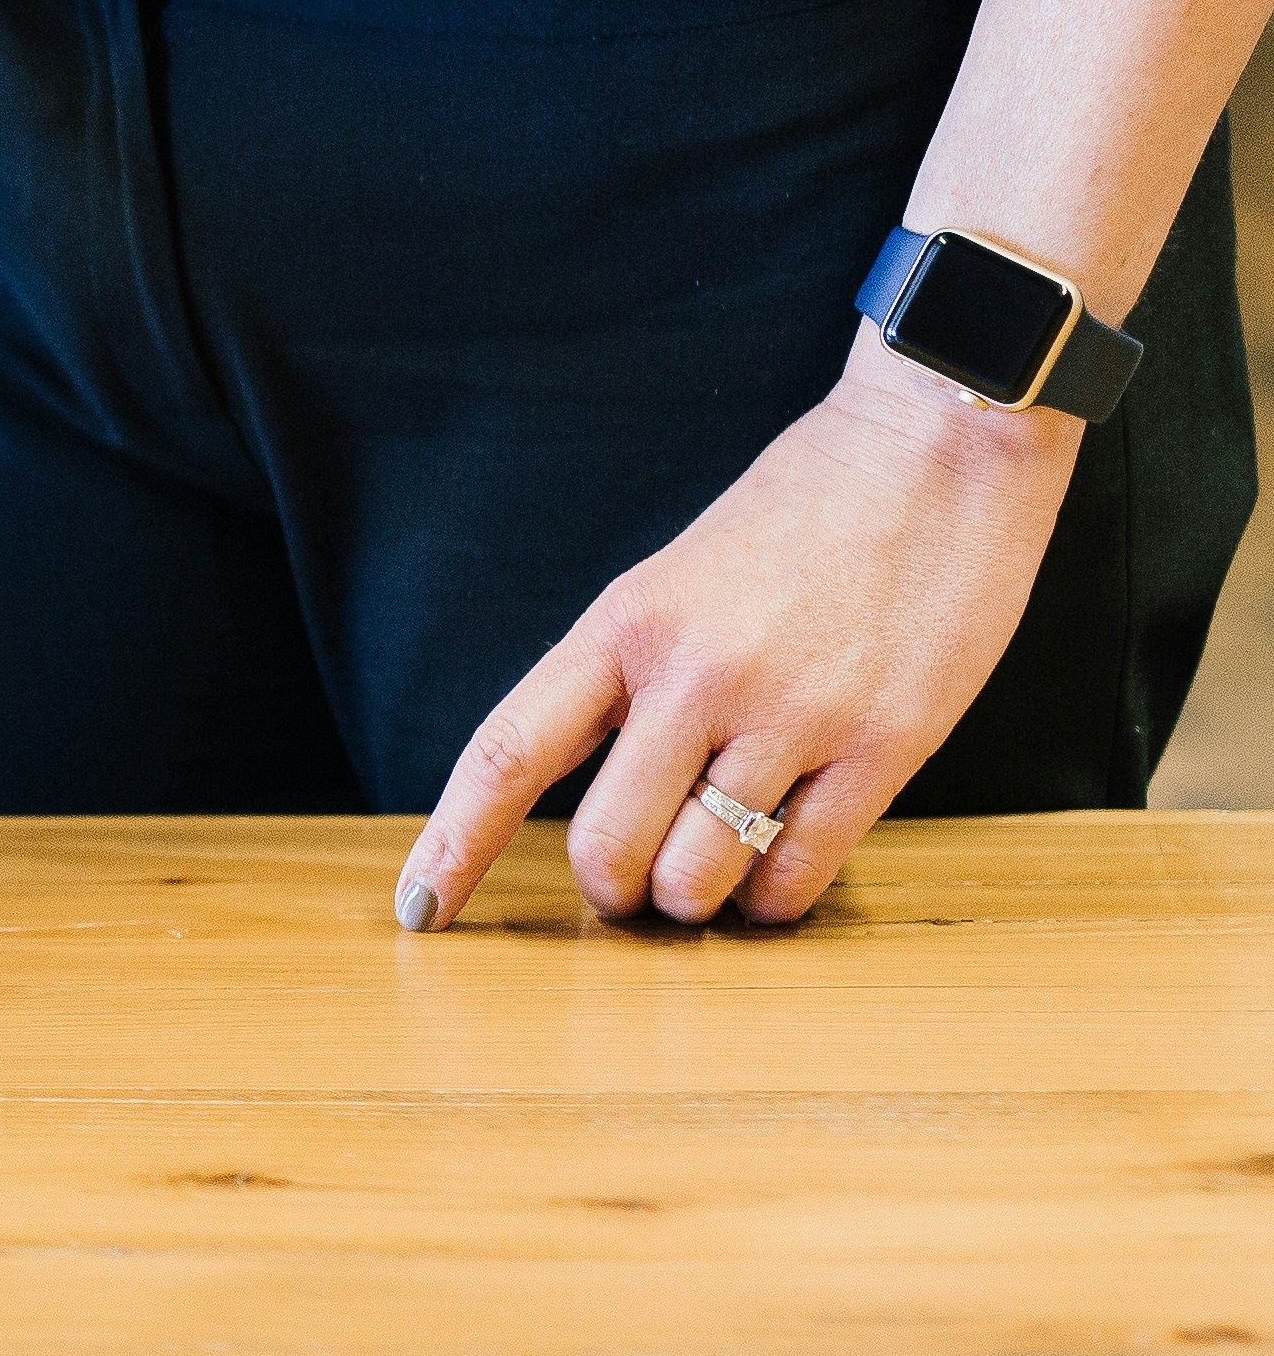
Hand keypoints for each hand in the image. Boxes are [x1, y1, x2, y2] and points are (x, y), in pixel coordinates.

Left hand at [397, 335, 1081, 932]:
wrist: (938, 447)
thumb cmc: (800, 516)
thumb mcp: (674, 582)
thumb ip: (627, 677)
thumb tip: (589, 791)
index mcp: (623, 625)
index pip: (507, 754)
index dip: (453, 845)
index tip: (418, 909)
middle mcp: (694, 674)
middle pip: (605, 845)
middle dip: (611, 890)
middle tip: (633, 886)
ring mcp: (791, 713)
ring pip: (699, 875)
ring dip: (695, 901)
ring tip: (713, 878)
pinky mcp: (885, 745)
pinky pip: (798, 871)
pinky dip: (773, 899)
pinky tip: (773, 875)